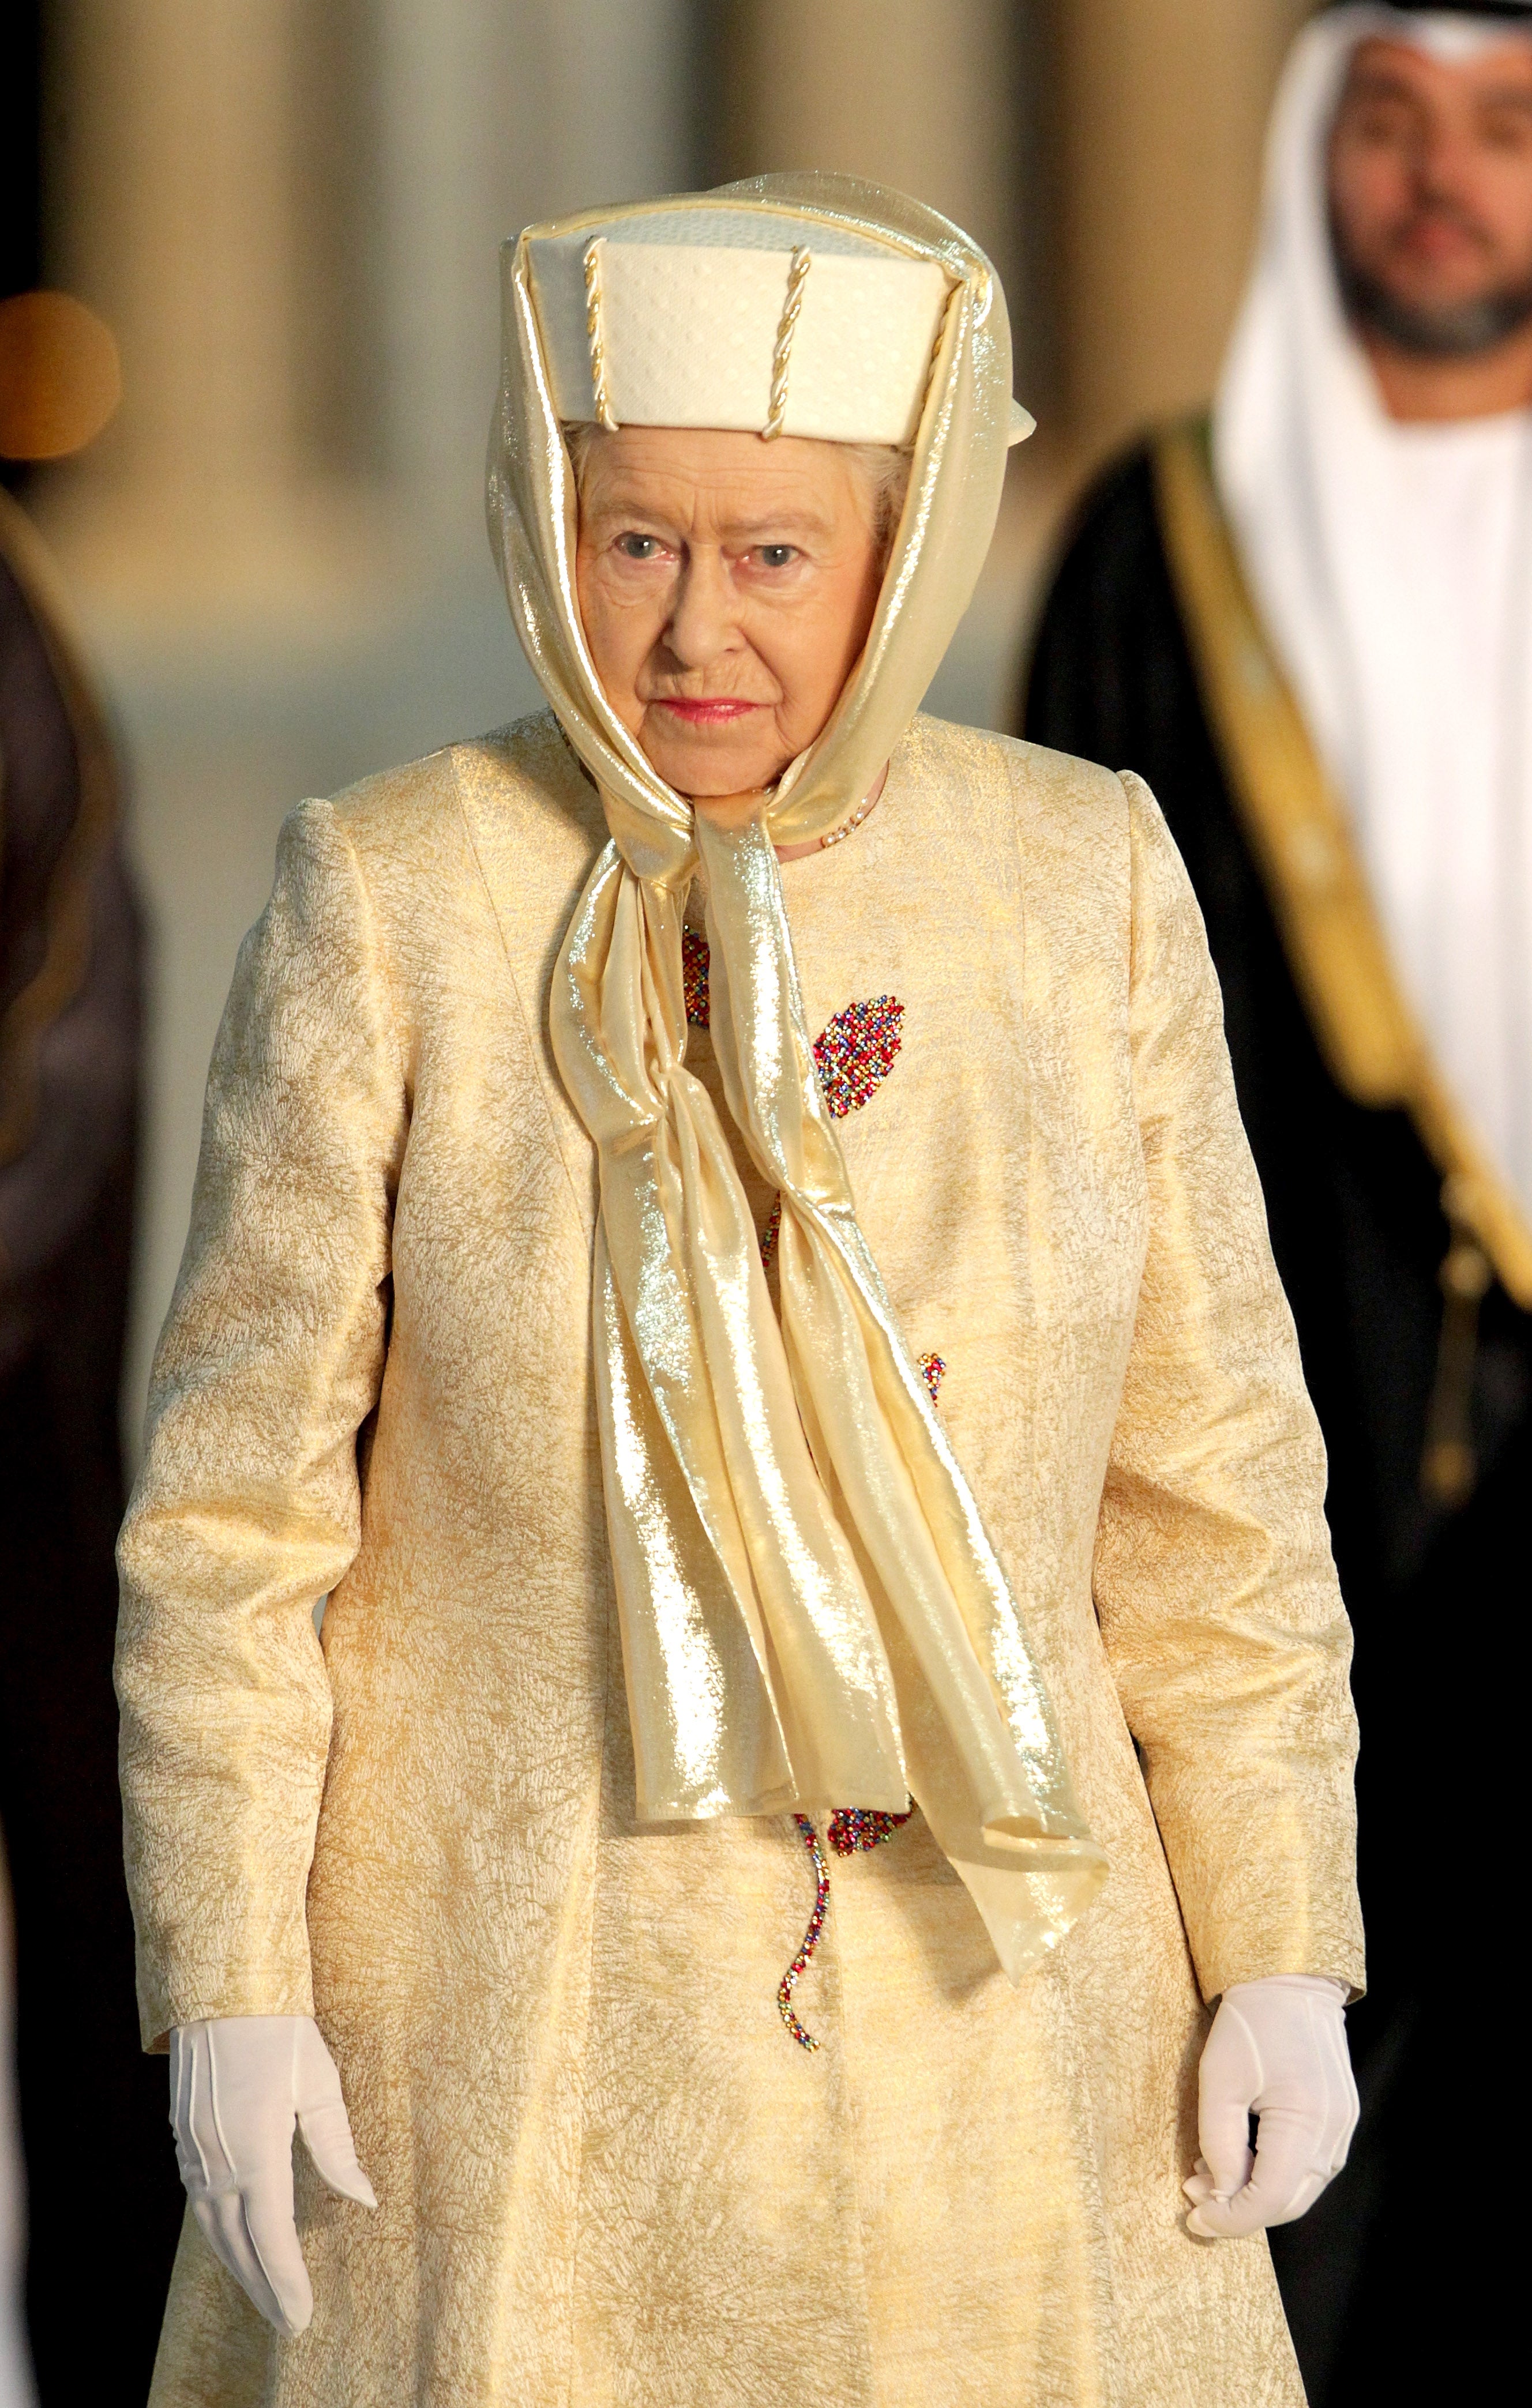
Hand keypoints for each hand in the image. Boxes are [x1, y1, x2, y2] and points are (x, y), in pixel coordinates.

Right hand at [169, 2015, 375, 2335]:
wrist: (221, 1992)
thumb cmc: (277, 2031)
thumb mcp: (318, 2082)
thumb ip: (338, 2146)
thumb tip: (365, 2199)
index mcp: (255, 2150)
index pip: (271, 2237)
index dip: (286, 2281)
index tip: (302, 2316)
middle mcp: (218, 2162)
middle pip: (239, 2246)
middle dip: (264, 2288)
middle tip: (289, 2322)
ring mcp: (196, 2154)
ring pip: (214, 2231)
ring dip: (239, 2268)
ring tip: (265, 2296)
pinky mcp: (186, 2143)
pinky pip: (201, 2207)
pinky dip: (219, 2236)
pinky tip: (235, 2246)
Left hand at [1184, 1975, 1356, 2237]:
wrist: (1290, 1982)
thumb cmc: (1250, 2024)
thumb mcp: (1220, 2079)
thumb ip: (1220, 2143)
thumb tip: (1221, 2194)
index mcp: (1306, 2121)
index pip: (1271, 2198)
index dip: (1232, 2219)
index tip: (1195, 2218)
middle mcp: (1334, 2133)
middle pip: (1289, 2202)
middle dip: (1240, 2211)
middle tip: (1195, 2198)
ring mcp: (1342, 2128)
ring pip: (1300, 2188)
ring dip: (1255, 2194)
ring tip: (1208, 2178)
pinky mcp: (1339, 2120)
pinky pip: (1307, 2165)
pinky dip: (1273, 2173)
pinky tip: (1239, 2160)